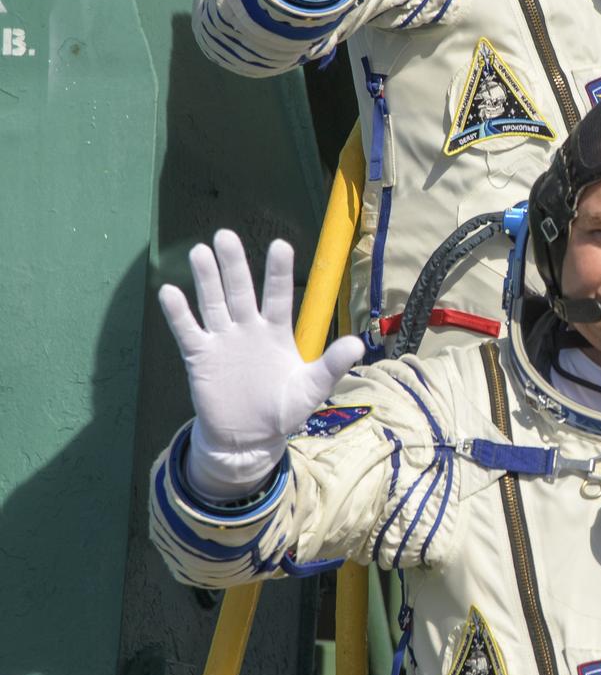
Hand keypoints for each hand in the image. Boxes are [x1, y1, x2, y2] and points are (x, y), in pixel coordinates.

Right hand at [159, 230, 364, 498]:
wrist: (248, 438)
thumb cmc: (282, 409)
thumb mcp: (311, 388)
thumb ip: (331, 365)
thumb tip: (359, 344)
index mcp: (276, 331)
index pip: (278, 296)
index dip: (278, 272)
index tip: (280, 245)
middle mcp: (248, 328)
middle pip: (240, 291)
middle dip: (234, 264)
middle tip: (225, 235)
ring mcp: (223, 340)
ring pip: (213, 303)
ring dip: (206, 279)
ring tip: (199, 251)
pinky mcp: (200, 357)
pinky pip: (188, 331)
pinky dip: (179, 313)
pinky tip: (168, 291)